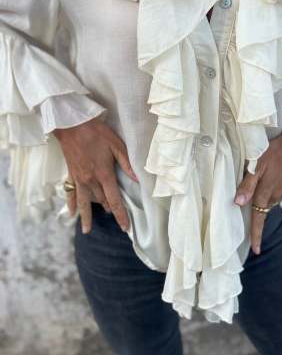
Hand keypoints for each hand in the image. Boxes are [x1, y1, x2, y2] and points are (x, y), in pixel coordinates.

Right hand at [53, 116, 137, 233]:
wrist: (73, 125)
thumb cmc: (97, 133)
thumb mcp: (117, 145)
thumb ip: (127, 163)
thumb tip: (138, 179)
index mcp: (104, 174)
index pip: (115, 200)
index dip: (121, 215)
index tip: (125, 227)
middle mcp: (90, 180)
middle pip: (102, 201)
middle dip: (109, 209)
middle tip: (116, 216)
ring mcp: (79, 179)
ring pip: (85, 202)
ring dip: (87, 216)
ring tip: (87, 229)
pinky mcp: (71, 174)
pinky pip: (70, 193)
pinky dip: (71, 204)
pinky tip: (71, 213)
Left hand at [234, 115, 281, 254]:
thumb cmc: (276, 150)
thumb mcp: (258, 165)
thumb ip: (248, 184)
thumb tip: (238, 203)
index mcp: (266, 192)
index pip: (259, 218)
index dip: (256, 235)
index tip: (256, 251)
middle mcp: (275, 194)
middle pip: (262, 211)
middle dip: (257, 221)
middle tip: (250, 232)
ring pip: (269, 201)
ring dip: (262, 205)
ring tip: (254, 209)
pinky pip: (275, 192)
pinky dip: (268, 193)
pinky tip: (265, 187)